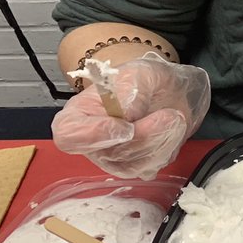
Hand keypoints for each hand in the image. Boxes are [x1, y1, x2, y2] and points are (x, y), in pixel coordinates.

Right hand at [51, 53, 210, 178]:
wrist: (163, 90)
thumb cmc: (140, 81)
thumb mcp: (137, 74)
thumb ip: (129, 91)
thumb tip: (125, 114)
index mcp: (78, 115)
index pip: (69, 136)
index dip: (95, 135)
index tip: (125, 124)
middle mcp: (91, 143)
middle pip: (110, 154)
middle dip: (145, 135)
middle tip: (168, 114)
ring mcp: (112, 159)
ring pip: (133, 165)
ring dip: (161, 141)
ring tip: (173, 116)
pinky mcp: (134, 167)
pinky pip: (151, 168)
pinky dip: (167, 149)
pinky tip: (171, 130)